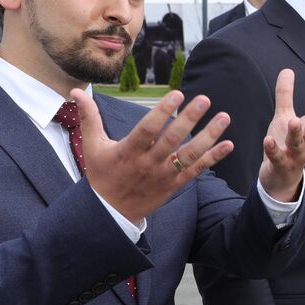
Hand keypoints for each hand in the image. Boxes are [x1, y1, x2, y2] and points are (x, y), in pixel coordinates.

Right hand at [75, 89, 232, 224]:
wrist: (110, 213)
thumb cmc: (102, 174)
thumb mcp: (92, 146)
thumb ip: (88, 117)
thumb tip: (75, 91)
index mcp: (127, 152)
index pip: (147, 129)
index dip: (162, 112)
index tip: (177, 94)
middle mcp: (147, 163)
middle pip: (171, 140)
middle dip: (189, 119)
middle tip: (205, 99)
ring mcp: (163, 175)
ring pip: (189, 155)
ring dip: (209, 136)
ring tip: (224, 117)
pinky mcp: (174, 185)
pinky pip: (196, 170)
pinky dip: (213, 158)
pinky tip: (229, 144)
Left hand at [258, 69, 304, 201]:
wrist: (280, 177)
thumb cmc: (285, 143)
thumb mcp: (285, 116)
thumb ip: (286, 95)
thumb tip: (287, 70)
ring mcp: (295, 156)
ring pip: (299, 145)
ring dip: (297, 133)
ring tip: (294, 121)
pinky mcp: (281, 166)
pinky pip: (278, 158)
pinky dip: (274, 150)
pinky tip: (268, 140)